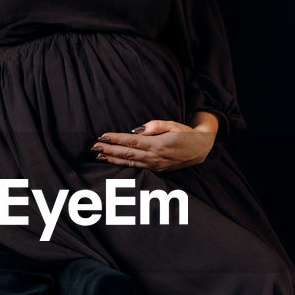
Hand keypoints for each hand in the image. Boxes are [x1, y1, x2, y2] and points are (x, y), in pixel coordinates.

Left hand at [91, 119, 215, 172]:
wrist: (201, 149)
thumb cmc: (186, 134)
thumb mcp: (173, 125)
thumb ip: (154, 126)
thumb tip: (135, 131)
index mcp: (159, 144)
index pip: (132, 142)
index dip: (116, 139)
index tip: (102, 136)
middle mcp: (156, 157)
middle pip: (127, 154)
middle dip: (109, 151)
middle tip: (93, 148)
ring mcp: (156, 166)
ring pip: (130, 163)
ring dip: (113, 160)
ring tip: (99, 156)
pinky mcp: (157, 170)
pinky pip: (137, 167)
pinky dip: (123, 165)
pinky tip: (114, 162)